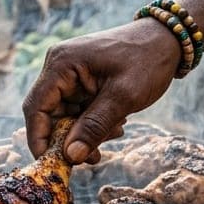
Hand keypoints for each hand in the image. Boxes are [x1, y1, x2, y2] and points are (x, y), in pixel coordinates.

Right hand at [21, 19, 180, 162]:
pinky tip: (116, 124)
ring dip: (85, 132)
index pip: (36, 107)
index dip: (38, 138)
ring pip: (64, 115)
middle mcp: (59, 67)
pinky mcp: (80, 80)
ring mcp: (69, 73)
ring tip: (116, 132)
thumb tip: (71, 156)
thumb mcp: (123, 97)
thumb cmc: (147, 61)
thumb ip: (95, 127)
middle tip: (94, 156)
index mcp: (62, 64)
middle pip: (49, 114)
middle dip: (69, 139)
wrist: (167, 40)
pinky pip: (77, 109)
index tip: (50, 164)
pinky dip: (92, 122)